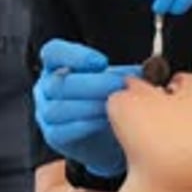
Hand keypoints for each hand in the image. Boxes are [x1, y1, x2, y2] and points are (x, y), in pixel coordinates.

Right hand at [34, 39, 141, 177]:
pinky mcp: (53, 135)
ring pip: (59, 107)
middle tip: (117, 86)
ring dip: (89, 106)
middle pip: (60, 82)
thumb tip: (144, 70)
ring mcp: (47, 112)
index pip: (54, 52)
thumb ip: (120, 74)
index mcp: (58, 65)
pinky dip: (85, 125)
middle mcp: (47, 87)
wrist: (111, 139)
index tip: (101, 62)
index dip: (75, 55)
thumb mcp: (114, 82)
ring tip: (114, 106)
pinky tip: (105, 122)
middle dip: (92, 84)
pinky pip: (62, 130)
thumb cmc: (109, 102)